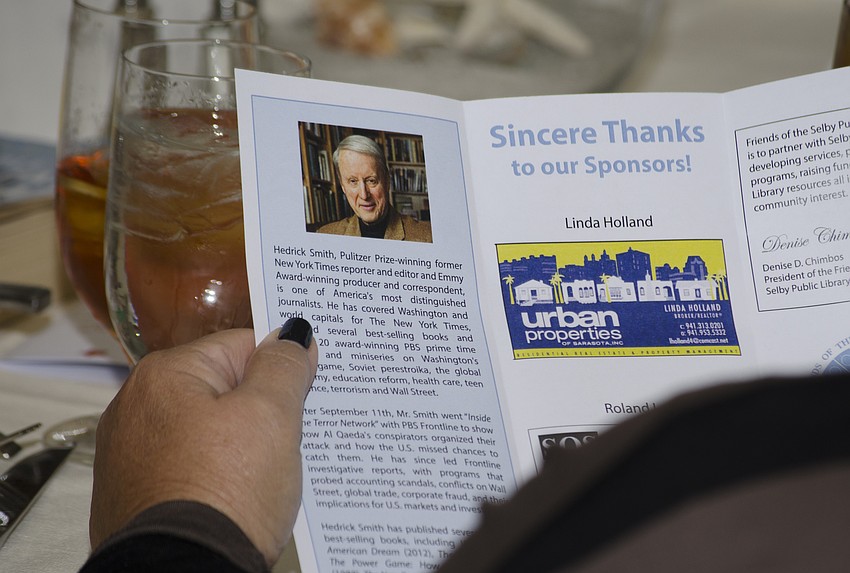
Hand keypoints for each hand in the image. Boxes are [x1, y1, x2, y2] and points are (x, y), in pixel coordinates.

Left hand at [89, 324, 316, 564]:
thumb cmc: (225, 494)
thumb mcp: (272, 416)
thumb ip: (284, 366)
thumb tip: (293, 335)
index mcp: (165, 374)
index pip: (241, 346)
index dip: (280, 369)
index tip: (305, 392)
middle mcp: (135, 407)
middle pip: (221, 389)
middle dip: (259, 411)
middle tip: (289, 439)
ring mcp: (130, 455)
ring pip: (206, 432)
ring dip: (238, 446)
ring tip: (266, 475)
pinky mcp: (134, 496)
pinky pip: (187, 468)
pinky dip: (214, 476)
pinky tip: (237, 498)